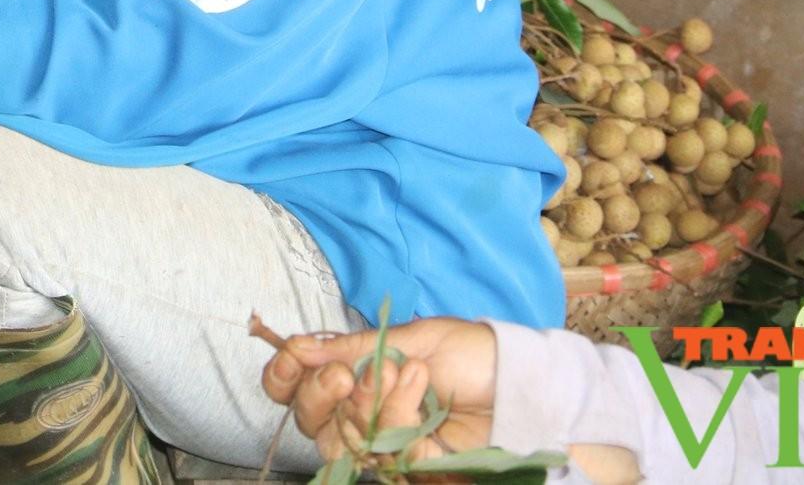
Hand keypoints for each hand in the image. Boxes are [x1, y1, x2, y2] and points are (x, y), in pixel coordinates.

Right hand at [261, 318, 497, 464]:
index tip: (291, 357)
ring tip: (403, 370)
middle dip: (320, 395)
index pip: (296, 389)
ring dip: (366, 403)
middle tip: (344, 374)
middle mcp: (362, 414)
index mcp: (354, 377)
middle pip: (310, 422)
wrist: (520, 383)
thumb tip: (298, 347)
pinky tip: (419, 386)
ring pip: (343, 440)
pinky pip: (386, 449)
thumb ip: (353, 348)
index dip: (283, 377)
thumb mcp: (409, 338)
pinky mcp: (412, 466)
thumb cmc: (471, 354)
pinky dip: (398, 413)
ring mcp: (386, 444)